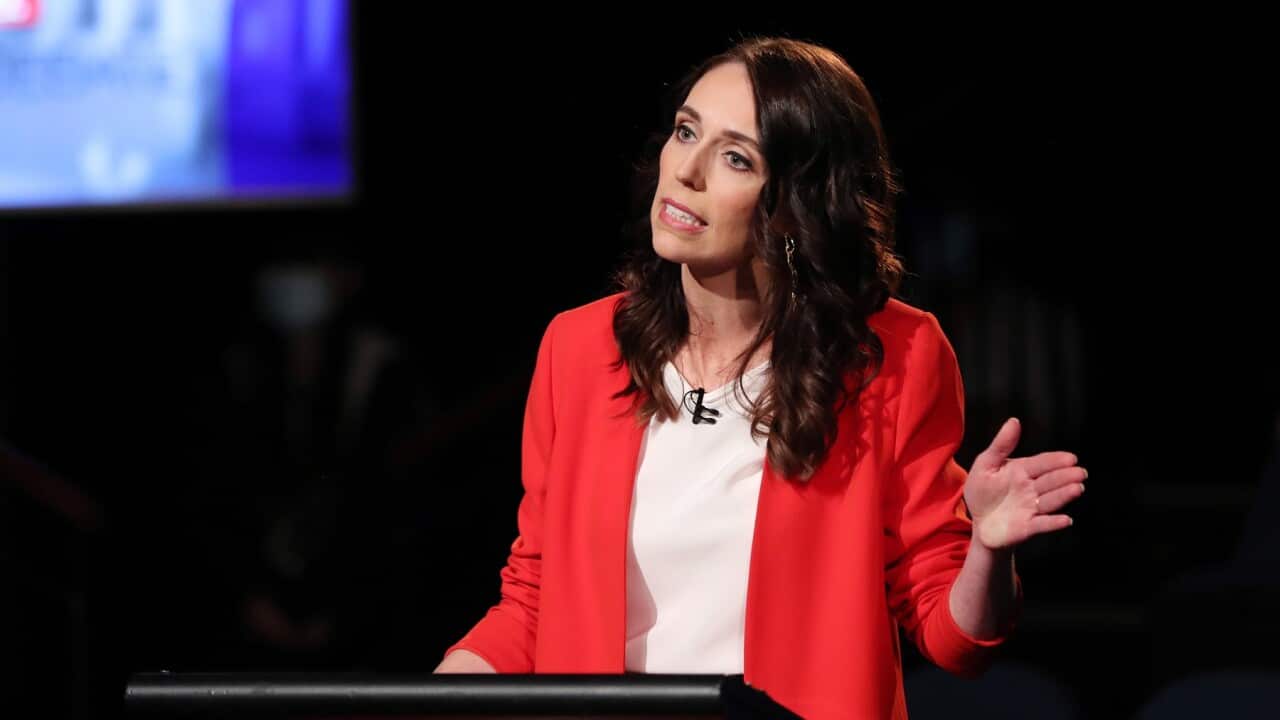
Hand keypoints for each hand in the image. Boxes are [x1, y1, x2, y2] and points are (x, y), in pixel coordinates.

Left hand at [963, 418, 1086, 549]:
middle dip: (1065, 477)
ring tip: (1077, 488)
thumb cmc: (983, 491)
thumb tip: (1014, 421)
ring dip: (1063, 495)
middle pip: (1050, 481)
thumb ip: (1001, 445)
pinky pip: (1042, 525)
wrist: (979, 521)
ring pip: (1050, 500)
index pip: (1042, 464)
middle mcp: (1031, 489)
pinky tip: (1065, 520)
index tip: (1071, 458)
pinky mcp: (1028, 527)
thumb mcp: (986, 465)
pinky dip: (1053, 523)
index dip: (1055, 461)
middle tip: (1080, 472)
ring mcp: (1032, 508)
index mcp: (1022, 471)